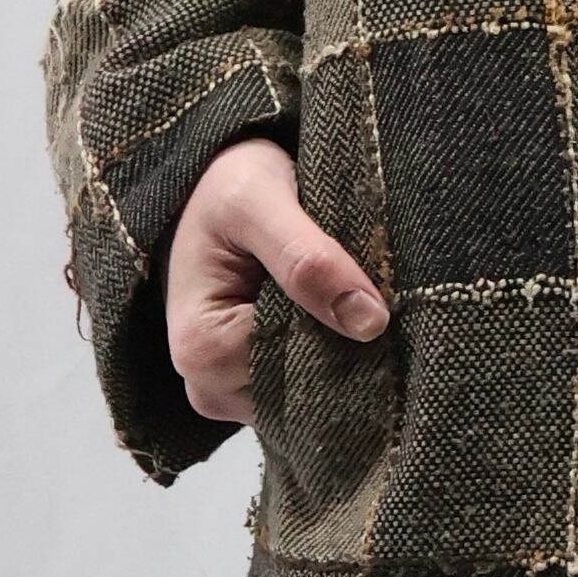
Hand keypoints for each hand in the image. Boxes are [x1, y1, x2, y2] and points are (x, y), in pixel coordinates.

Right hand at [166, 139, 389, 424]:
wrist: (213, 184)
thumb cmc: (226, 186)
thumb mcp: (260, 201)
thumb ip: (307, 258)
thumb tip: (370, 323)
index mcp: (201, 349)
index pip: (297, 370)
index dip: (343, 335)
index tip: (376, 296)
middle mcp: (209, 384)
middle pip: (305, 391)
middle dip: (348, 349)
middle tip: (373, 292)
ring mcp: (232, 391)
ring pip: (313, 392)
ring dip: (345, 352)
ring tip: (355, 298)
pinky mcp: (254, 383)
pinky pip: (308, 386)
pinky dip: (335, 354)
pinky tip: (344, 316)